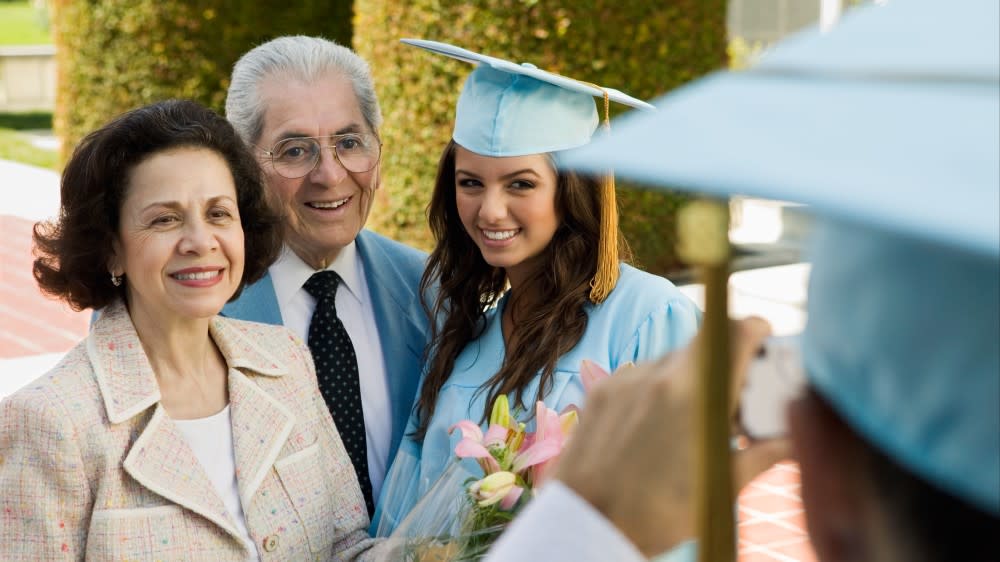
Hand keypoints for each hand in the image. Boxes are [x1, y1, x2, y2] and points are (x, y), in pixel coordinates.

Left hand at [553, 318, 789, 555]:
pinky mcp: (600, 389)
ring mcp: (626, 379)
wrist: (588, 524)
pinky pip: (637, 378)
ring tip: (686, 425)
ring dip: (686, 382)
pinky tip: (650, 430)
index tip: (762, 339)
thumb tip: (795, 440)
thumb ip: (763, 452)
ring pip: (669, 363)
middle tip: (729, 400)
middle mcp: (661, 375)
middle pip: (703, 347)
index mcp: (698, 393)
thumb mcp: (720, 484)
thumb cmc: (659, 513)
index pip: (735, 331)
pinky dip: (652, 393)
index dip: (755, 330)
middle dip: (721, 367)